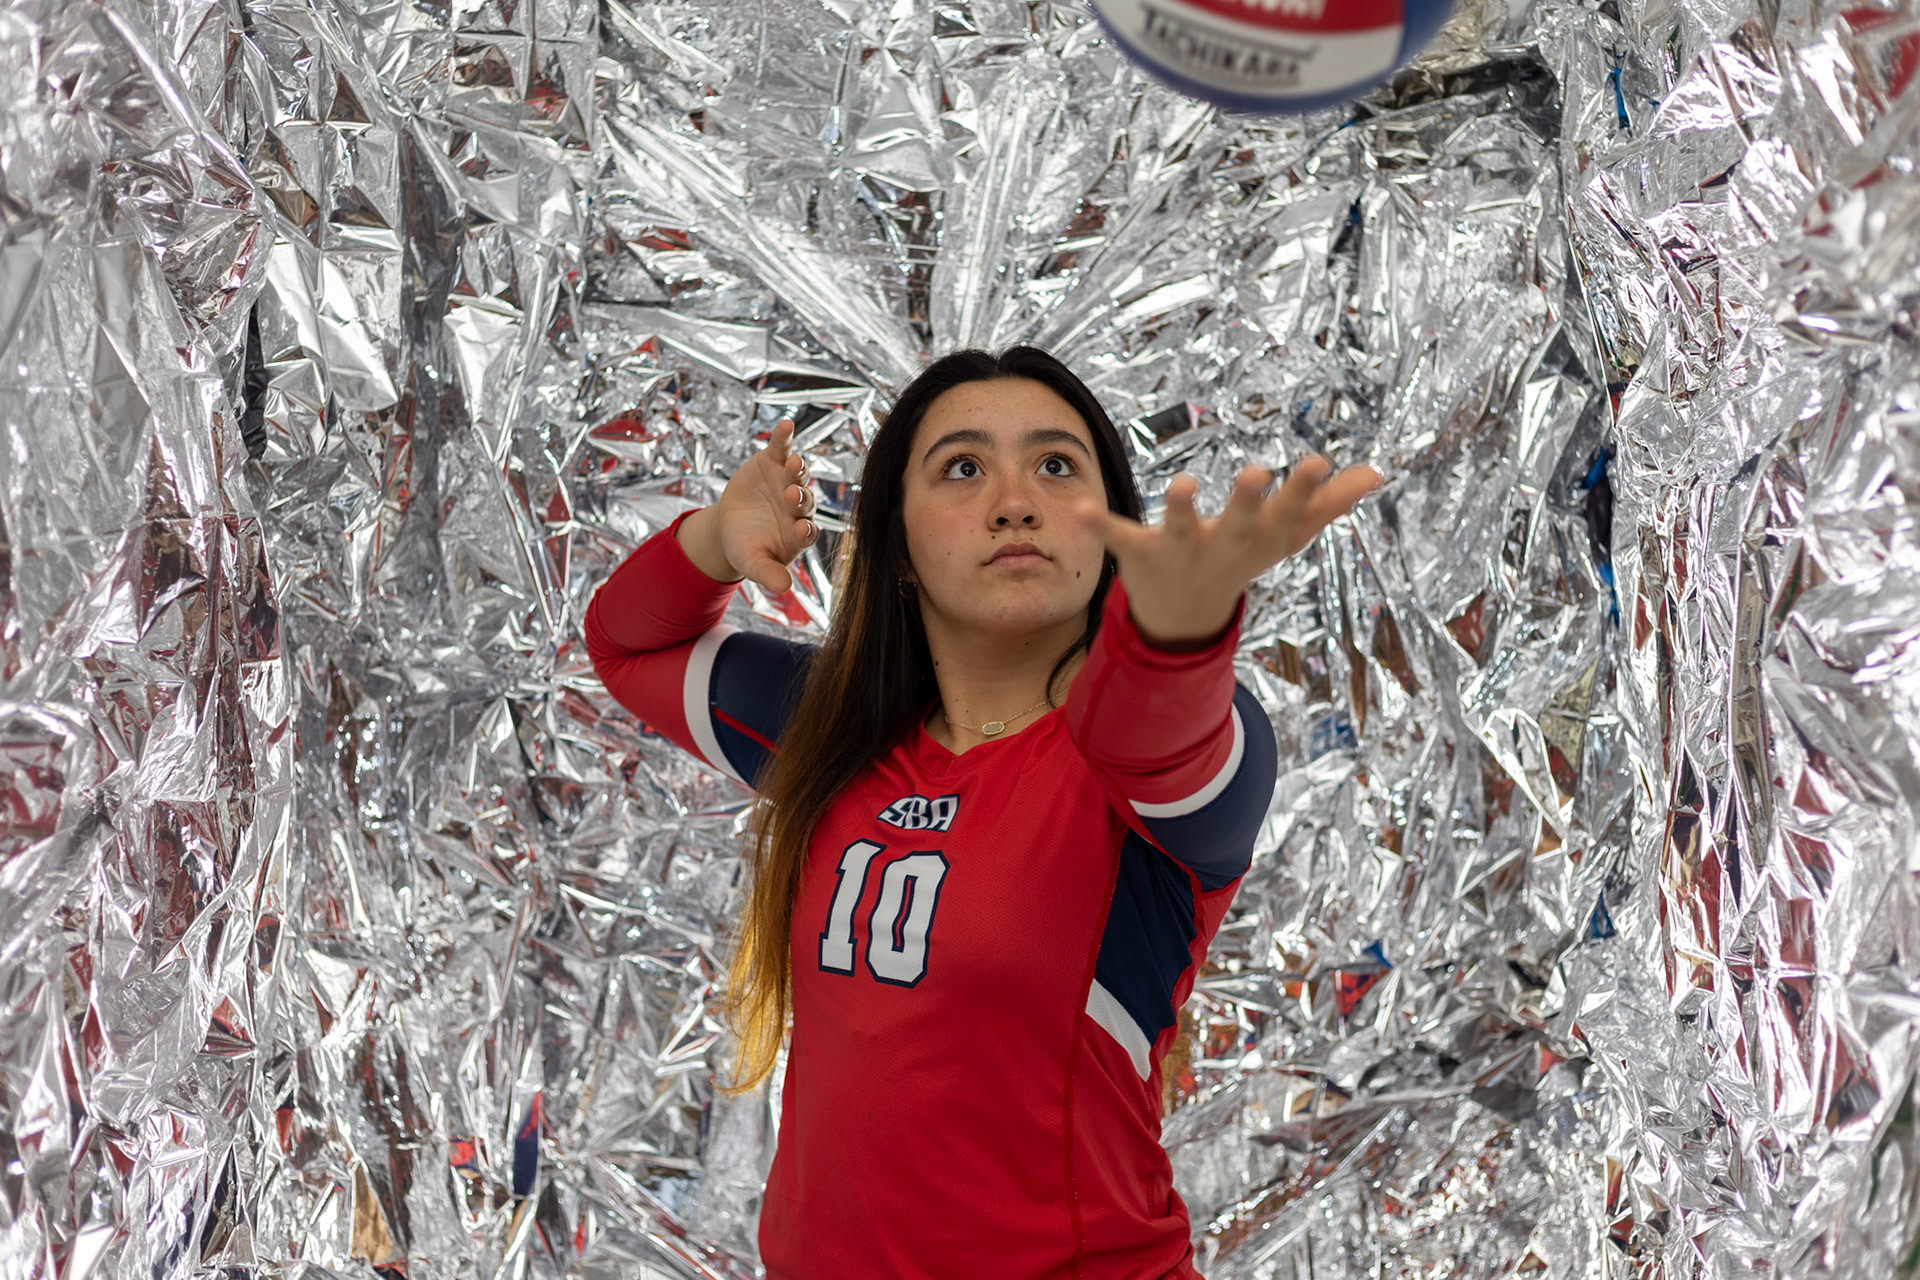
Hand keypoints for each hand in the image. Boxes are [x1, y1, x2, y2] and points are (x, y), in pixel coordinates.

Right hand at [676, 418, 818, 591]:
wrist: (730, 525)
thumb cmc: (746, 548)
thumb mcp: (753, 563)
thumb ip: (768, 574)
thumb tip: (785, 588)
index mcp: (800, 533)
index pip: (808, 531)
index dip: (804, 530)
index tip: (800, 530)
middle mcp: (801, 507)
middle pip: (805, 501)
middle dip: (799, 498)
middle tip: (792, 495)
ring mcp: (789, 481)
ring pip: (798, 474)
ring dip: (797, 468)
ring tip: (793, 462)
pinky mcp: (776, 461)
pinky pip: (783, 448)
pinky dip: (784, 437)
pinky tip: (785, 425)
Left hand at [1075, 457, 1382, 646]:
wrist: (1184, 617)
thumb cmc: (1241, 559)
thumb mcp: (1284, 537)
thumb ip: (1327, 504)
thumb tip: (1377, 473)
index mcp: (1258, 541)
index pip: (1286, 517)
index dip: (1302, 493)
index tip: (1318, 461)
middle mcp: (1221, 549)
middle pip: (1237, 526)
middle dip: (1246, 503)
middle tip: (1255, 473)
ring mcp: (1180, 554)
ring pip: (1180, 532)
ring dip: (1179, 510)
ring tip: (1181, 484)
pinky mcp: (1139, 555)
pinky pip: (1118, 539)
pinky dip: (1100, 526)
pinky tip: (1077, 508)